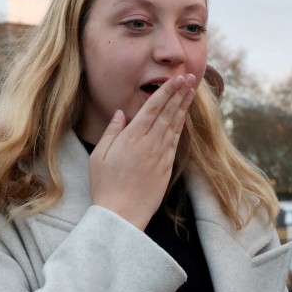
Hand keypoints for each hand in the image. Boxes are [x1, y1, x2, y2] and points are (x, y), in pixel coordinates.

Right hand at [87, 75, 195, 229]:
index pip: (153, 107)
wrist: (122, 214)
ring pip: (175, 124)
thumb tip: (120, 113)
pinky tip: (185, 117)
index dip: (167, 90)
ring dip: (184, 106)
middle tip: (190, 77)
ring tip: (192, 91)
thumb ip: (112, 132)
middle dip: (180, 93)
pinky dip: (181, 126)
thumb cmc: (105, 185)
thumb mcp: (99, 156)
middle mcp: (150, 142)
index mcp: (132, 137)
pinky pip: (175, 140)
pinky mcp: (166, 166)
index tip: (177, 78)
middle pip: (168, 112)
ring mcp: (160, 154)